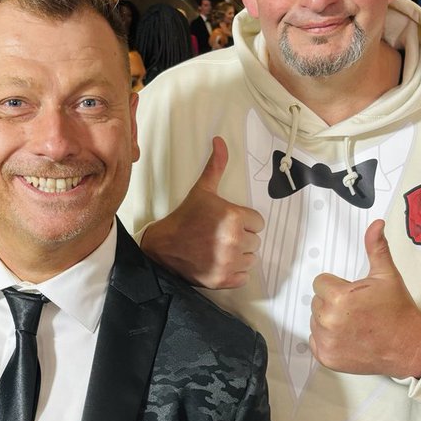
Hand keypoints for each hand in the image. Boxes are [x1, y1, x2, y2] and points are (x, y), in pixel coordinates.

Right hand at [140, 136, 263, 288]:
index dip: (244, 221)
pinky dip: (235, 272)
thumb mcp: (202, 190)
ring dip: (240, 255)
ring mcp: (230, 263)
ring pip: (251, 258)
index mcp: (234, 218)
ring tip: (220, 249)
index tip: (228, 223)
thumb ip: (216, 166)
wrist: (162, 247)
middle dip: (241, 238)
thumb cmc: (184, 219)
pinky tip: (220, 263)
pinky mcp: (224, 280)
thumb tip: (219, 140)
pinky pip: (244, 276)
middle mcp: (235, 241)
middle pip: (255, 240)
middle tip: (220, 236)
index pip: (258, 222)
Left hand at [310, 219, 420, 377]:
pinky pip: (316, 340)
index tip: (354, 294)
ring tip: (355, 324)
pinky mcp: (326, 357)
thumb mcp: (386, 275)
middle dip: (334, 302)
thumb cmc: (398, 311)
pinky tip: (349, 337)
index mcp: (339, 297)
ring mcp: (327, 341)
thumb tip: (376, 225)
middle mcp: (329, 320)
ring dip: (330, 321)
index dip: (338, 286)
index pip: (320, 283)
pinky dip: (328, 340)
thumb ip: (376, 248)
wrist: (409, 346)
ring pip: (315, 321)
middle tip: (357, 310)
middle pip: (317, 301)